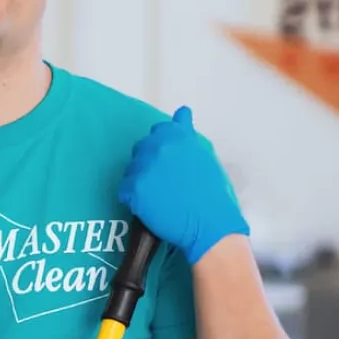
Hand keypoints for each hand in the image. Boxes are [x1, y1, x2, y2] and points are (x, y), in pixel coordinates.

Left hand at [118, 106, 249, 263]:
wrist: (211, 226)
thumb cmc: (214, 196)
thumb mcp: (205, 157)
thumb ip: (187, 135)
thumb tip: (181, 112)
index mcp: (179, 137)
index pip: (159, 131)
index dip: (163, 147)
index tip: (170, 161)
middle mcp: (159, 147)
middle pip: (142, 149)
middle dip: (150, 163)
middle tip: (165, 183)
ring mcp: (145, 168)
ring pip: (132, 169)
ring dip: (141, 180)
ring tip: (160, 197)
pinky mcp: (134, 189)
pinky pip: (125, 190)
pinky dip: (133, 198)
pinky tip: (149, 206)